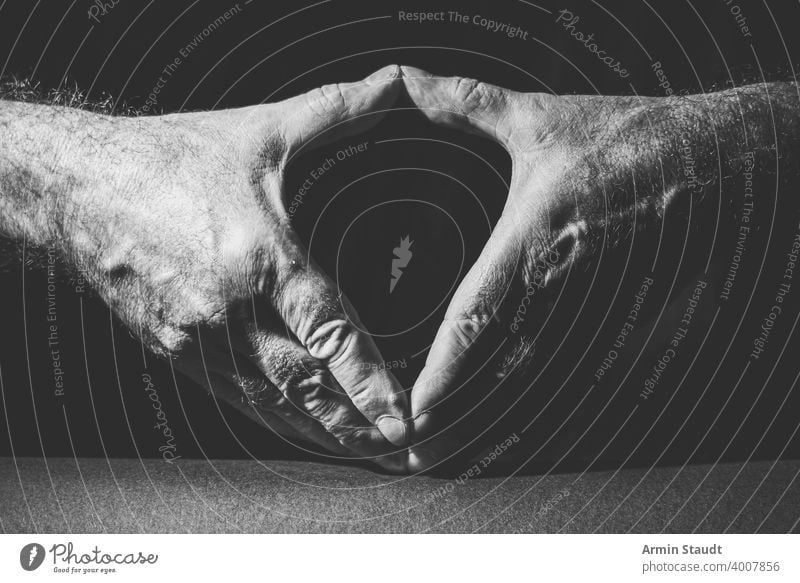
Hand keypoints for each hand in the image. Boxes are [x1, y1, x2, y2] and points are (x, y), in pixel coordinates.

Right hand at [4, 66, 411, 469]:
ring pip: (270, 399)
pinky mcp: (176, 348)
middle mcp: (230, 308)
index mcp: (260, 256)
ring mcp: (198, 337)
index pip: (328, 331)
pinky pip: (233, 394)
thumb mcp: (259, 130)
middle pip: (304, 383)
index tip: (401, 415)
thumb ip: (336, 110)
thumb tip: (396, 83)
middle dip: (354, 421)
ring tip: (361, 450)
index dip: (368, 379)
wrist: (80, 186)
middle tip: (398, 448)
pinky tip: (300, 429)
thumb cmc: (171, 158)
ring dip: (318, 430)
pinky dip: (274, 417)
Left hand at [401, 67, 776, 469]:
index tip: (415, 410)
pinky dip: (552, 411)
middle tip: (420, 458)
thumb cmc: (632, 138)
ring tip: (460, 464)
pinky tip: (523, 437)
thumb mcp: (543, 118)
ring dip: (501, 430)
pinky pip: (590, 378)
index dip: (443, 370)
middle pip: (505, 373)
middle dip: (461, 420)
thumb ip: (467, 104)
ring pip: (546, 386)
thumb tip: (404, 82)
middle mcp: (566, 285)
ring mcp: (606, 310)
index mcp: (536, 238)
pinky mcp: (638, 322)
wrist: (724, 161)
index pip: (477, 316)